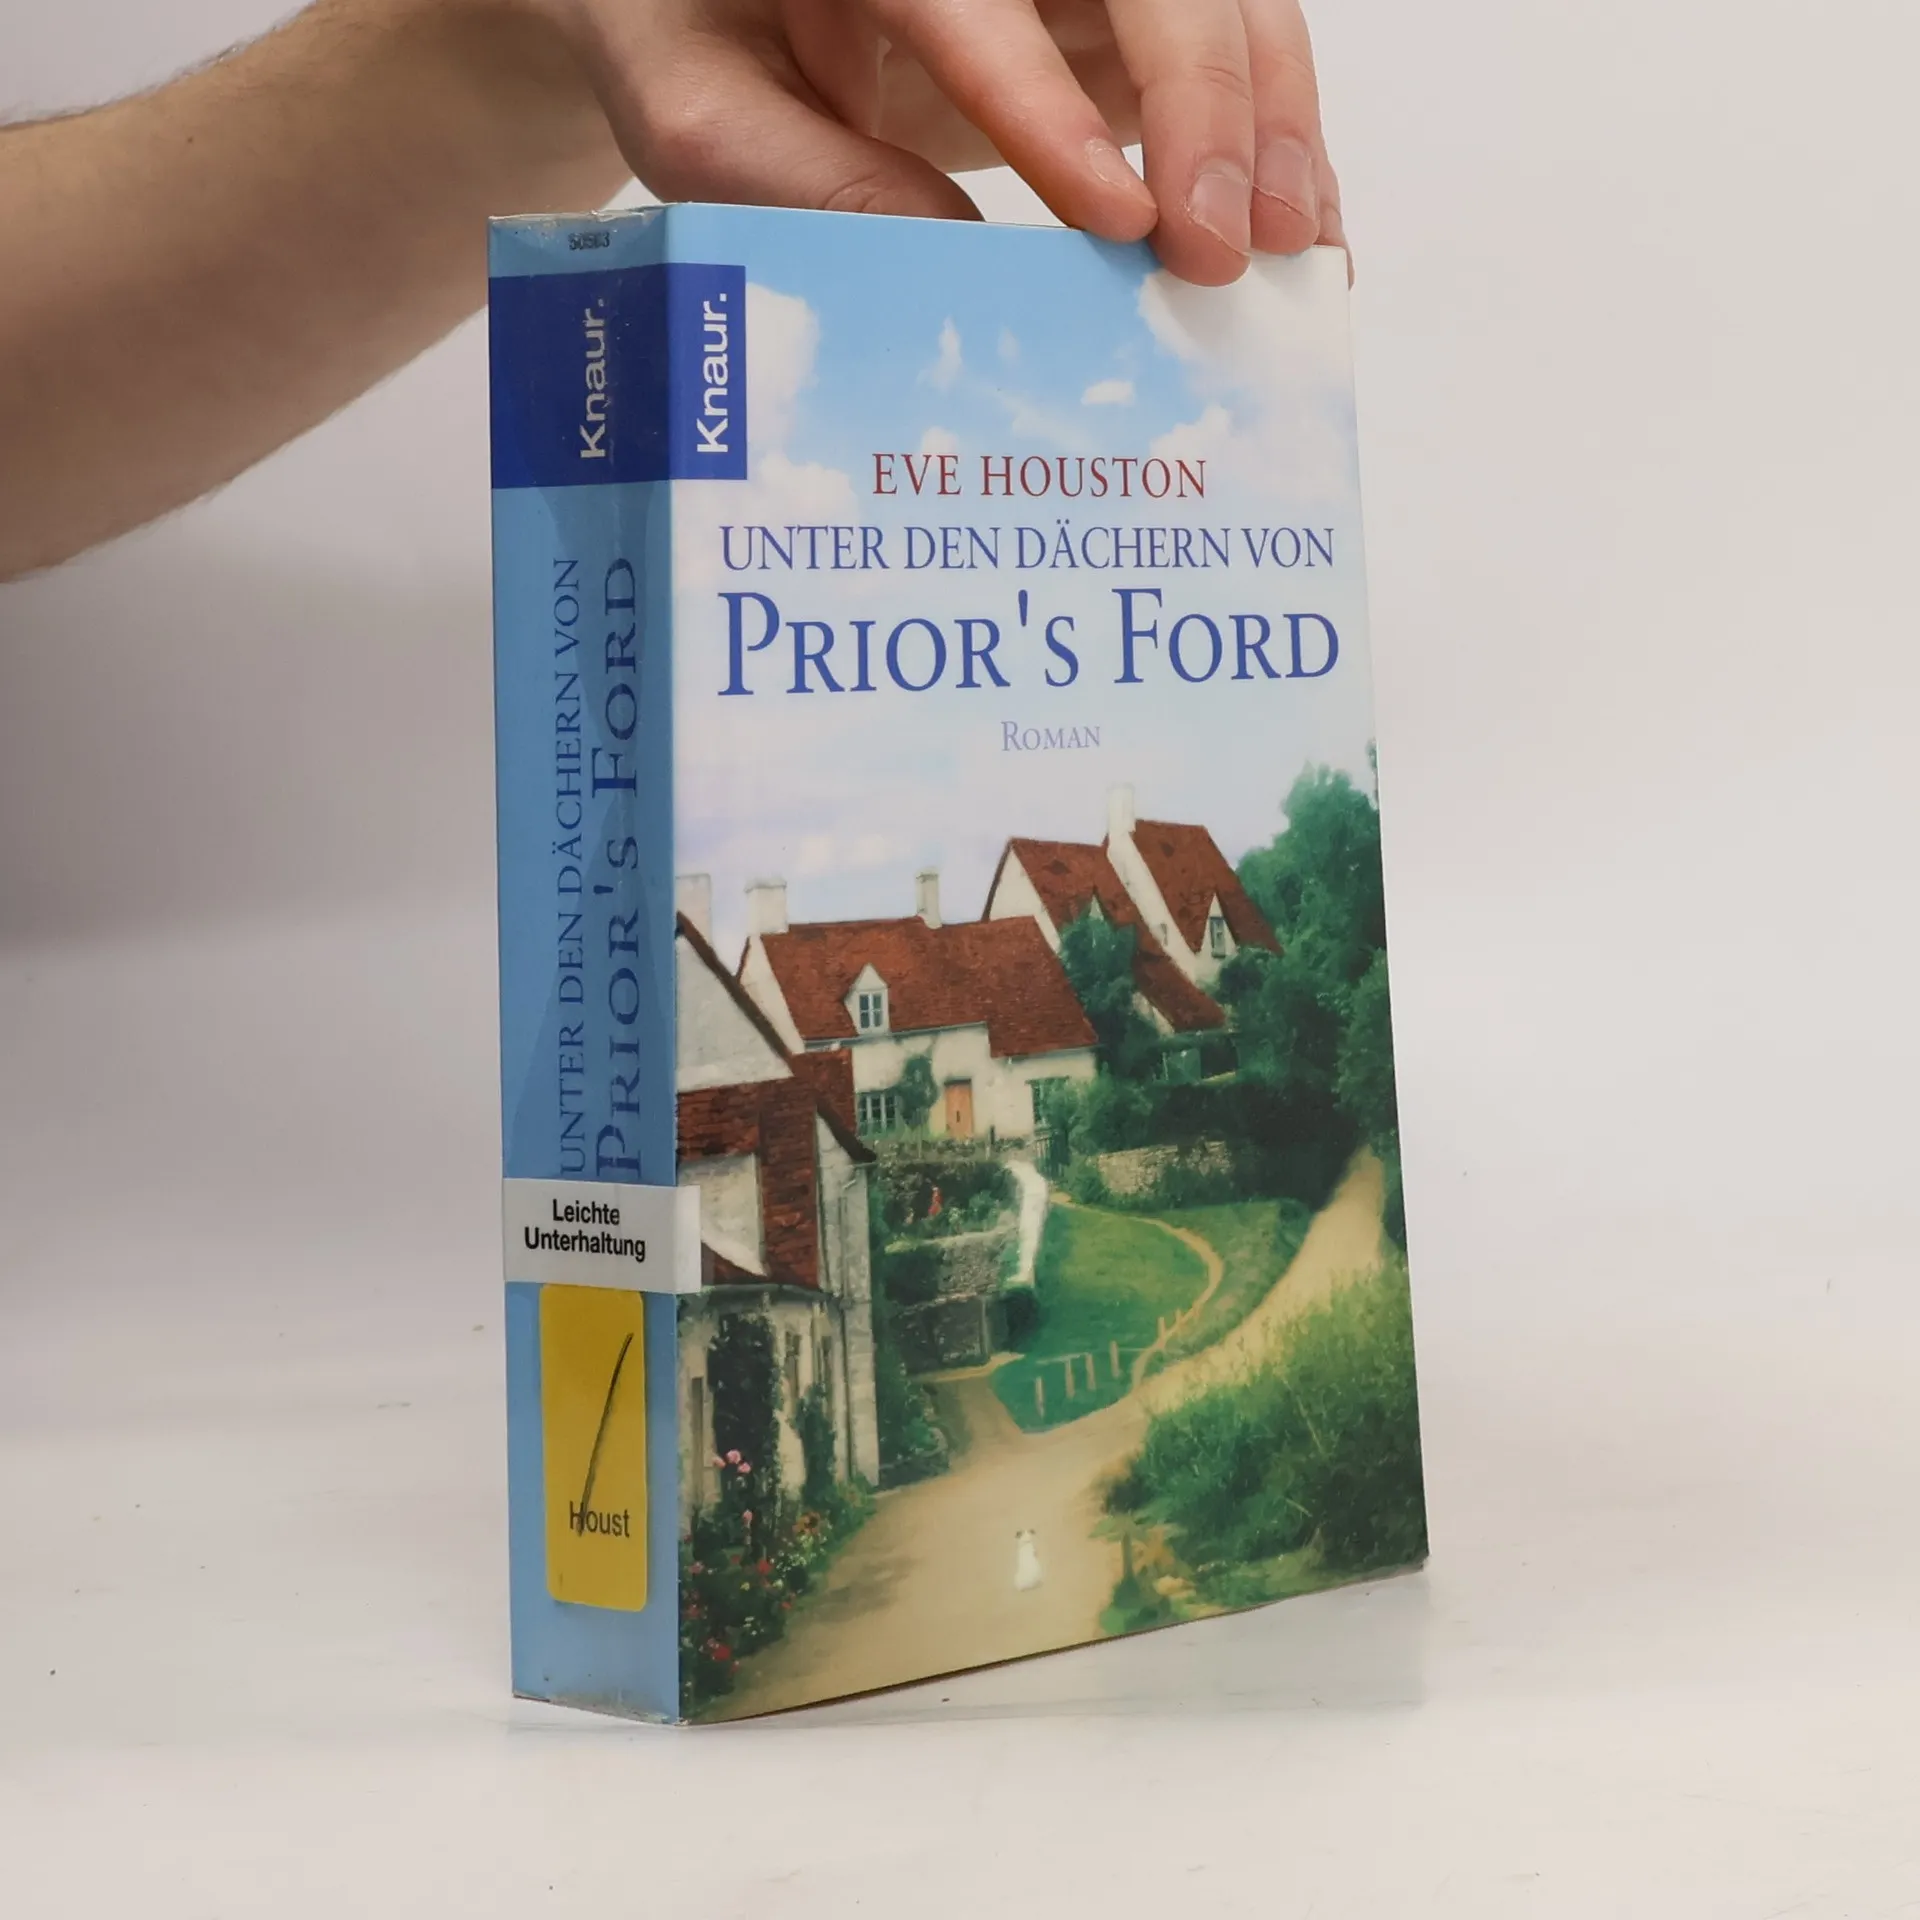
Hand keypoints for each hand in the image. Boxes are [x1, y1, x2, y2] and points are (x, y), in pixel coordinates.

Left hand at [535, 0, 1343, 285]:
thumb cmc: (696, 37)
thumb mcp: (697, 107)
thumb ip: (798, 176)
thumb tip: (950, 264)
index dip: (1048, 102)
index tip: (1116, 219)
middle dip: (1207, 105)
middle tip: (1227, 250)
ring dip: (1273, 123)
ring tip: (1297, 252)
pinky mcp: (1116, 1)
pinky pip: (1231, 46)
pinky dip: (1277, 137)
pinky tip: (1304, 226)